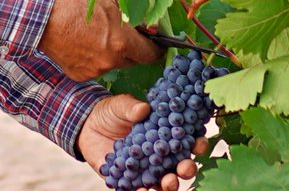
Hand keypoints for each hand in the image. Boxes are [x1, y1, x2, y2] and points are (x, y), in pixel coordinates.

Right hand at [38, 0, 162, 80]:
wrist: (44, 20)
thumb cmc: (78, 4)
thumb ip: (132, 11)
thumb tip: (148, 22)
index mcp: (122, 41)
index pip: (151, 54)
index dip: (156, 49)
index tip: (157, 44)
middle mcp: (111, 60)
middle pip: (133, 60)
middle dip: (133, 49)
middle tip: (124, 34)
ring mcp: (95, 70)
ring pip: (114, 63)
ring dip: (113, 53)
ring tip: (98, 35)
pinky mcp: (81, 75)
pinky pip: (96, 68)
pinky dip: (95, 58)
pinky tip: (84, 43)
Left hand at [79, 94, 208, 190]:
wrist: (88, 126)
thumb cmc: (111, 113)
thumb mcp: (120, 106)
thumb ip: (131, 107)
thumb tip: (144, 108)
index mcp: (164, 135)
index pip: (186, 141)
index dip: (196, 143)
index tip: (199, 143)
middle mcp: (160, 155)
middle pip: (179, 165)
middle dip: (187, 168)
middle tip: (186, 167)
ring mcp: (146, 170)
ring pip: (164, 182)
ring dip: (170, 184)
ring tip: (169, 182)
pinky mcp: (130, 181)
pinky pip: (140, 190)